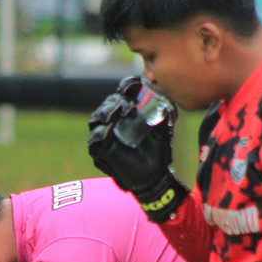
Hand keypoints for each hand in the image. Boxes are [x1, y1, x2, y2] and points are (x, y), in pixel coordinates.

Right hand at [87, 76, 188, 221]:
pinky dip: (101, 134)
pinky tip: (110, 129)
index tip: (135, 85)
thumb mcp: (162, 128)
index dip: (126, 87)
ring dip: (105, 113)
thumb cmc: (158, 151)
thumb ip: (161, 112)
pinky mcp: (100, 152)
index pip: (121, 94)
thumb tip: (166, 94)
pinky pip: (95, 141)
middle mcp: (112, 122)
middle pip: (106, 105)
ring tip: (118, 112)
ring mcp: (104, 137)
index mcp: (126, 113)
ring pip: (95, 120)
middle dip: (115, 102)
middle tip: (128, 105)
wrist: (154, 177)